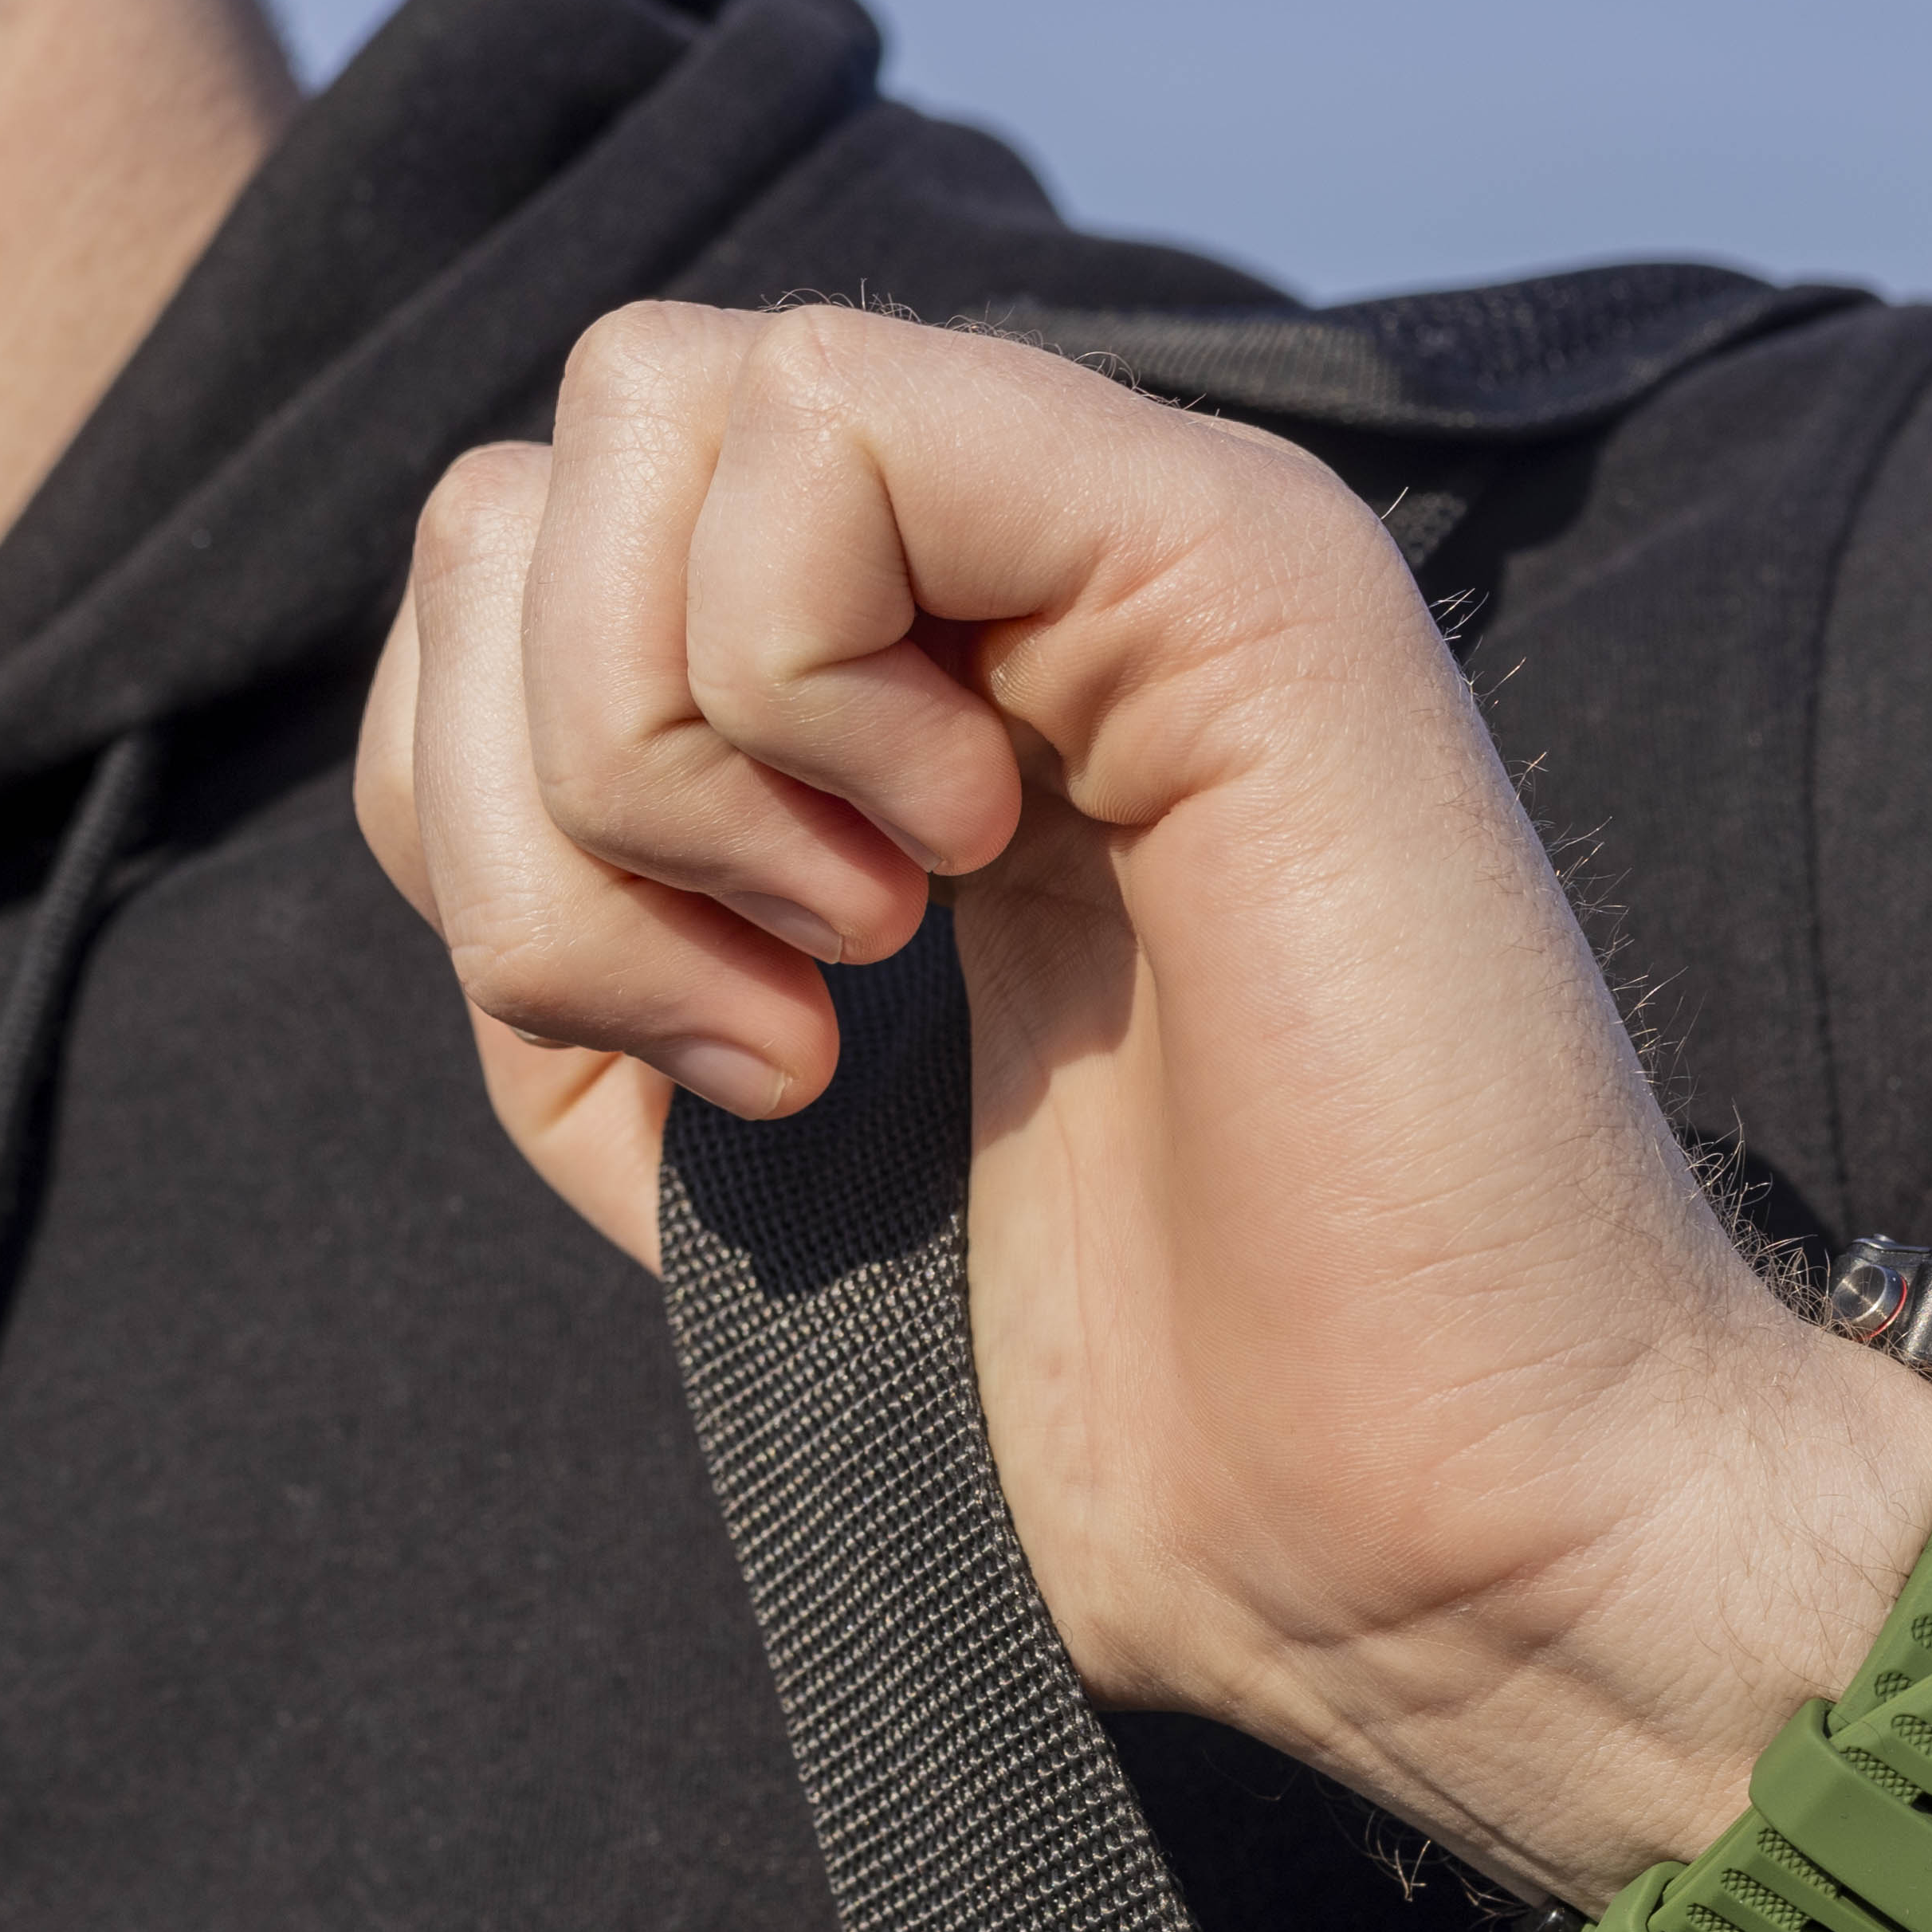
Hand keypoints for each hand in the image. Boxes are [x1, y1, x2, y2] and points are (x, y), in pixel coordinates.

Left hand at [355, 301, 1931, 1911]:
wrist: (1458, 1529)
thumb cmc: (1190, 1430)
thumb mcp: (765, 1191)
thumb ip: (614, 965)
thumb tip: (473, 819)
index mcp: (924, 746)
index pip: (525, 595)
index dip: (493, 830)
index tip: (716, 1069)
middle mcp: (1023, 616)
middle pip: (545, 475)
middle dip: (537, 796)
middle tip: (774, 1022)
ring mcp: (1136, 560)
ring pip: (647, 402)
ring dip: (648, 742)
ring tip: (859, 950)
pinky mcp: (1235, 560)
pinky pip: (827, 420)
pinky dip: (774, 672)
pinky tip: (942, 874)